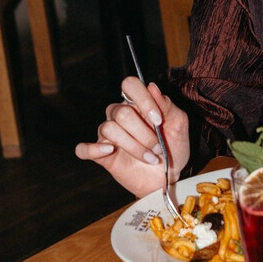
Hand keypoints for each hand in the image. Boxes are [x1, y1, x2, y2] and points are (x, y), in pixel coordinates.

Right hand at [75, 76, 189, 196]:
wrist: (168, 177)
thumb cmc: (172, 148)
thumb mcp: (178, 124)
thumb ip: (167, 105)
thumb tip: (152, 87)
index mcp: (137, 103)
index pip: (130, 85)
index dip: (143, 100)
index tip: (158, 120)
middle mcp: (119, 115)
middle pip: (122, 113)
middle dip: (144, 133)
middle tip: (158, 148)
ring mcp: (108, 135)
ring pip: (110, 129)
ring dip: (134, 147)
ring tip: (149, 158)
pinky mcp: (100, 154)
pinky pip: (84, 149)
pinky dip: (92, 149)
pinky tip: (109, 151)